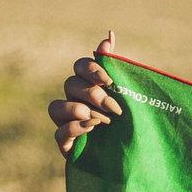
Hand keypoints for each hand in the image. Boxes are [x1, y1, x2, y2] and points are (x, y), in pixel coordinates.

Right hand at [50, 33, 122, 155]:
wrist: (135, 157)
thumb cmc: (131, 122)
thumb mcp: (129, 94)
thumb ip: (116, 67)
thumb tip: (109, 34)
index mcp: (88, 85)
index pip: (79, 66)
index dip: (91, 69)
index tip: (110, 81)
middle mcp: (73, 100)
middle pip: (70, 84)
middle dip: (93, 94)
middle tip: (116, 108)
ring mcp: (66, 122)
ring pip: (56, 106)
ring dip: (79, 110)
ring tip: (104, 121)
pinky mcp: (66, 144)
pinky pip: (59, 132)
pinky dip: (75, 128)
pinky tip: (92, 129)